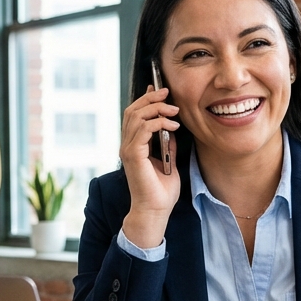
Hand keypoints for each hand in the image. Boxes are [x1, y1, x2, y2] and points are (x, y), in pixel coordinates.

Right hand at [119, 85, 180, 249]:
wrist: (155, 211)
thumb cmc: (161, 192)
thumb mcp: (169, 162)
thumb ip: (167, 145)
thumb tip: (172, 130)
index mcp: (133, 146)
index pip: (135, 115)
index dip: (146, 99)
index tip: (161, 90)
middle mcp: (127, 145)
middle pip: (133, 110)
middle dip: (150, 98)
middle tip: (168, 93)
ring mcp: (128, 149)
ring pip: (136, 116)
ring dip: (156, 108)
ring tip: (174, 111)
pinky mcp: (133, 155)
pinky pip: (143, 129)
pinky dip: (158, 123)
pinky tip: (173, 126)